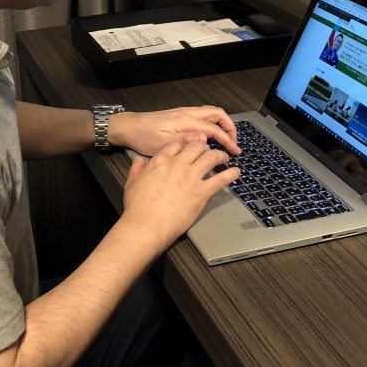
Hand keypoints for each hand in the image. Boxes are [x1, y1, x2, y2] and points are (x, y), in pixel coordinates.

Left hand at [107, 106, 240, 155]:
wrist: (129, 127)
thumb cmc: (144, 137)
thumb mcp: (164, 144)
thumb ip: (186, 141)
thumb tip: (206, 140)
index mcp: (186, 121)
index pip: (214, 128)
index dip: (228, 140)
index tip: (235, 151)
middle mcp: (187, 113)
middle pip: (217, 114)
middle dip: (229, 127)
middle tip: (233, 142)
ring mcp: (184, 113)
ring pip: (210, 113)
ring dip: (221, 124)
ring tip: (225, 139)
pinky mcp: (179, 116)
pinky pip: (202, 116)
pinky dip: (212, 123)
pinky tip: (209, 136)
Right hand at [120, 139, 239, 248]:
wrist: (146, 225)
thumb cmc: (138, 208)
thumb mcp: (131, 184)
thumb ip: (136, 170)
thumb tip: (138, 161)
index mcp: (160, 161)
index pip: (177, 144)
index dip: (186, 142)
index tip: (191, 144)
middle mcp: (177, 165)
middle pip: (196, 146)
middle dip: (204, 146)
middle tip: (208, 150)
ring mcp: (190, 177)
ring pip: (210, 157)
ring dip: (219, 156)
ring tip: (224, 158)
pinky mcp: (201, 192)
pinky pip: (220, 179)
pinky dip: (230, 174)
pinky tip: (235, 172)